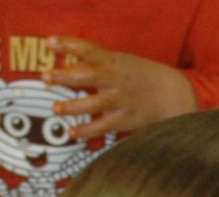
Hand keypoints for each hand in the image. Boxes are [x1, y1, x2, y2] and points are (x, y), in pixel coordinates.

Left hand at [48, 36, 196, 139]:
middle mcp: (116, 79)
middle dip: (65, 76)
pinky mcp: (126, 119)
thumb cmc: (140, 76)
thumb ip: (97, 64)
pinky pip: (103, 126)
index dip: (68, 44)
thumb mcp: (121, 62)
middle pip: (87, 75)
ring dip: (73, 106)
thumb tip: (68, 67)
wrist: (173, 94)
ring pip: (94, 103)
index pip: (88, 49)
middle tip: (46, 78)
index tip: (50, 41)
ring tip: (56, 108)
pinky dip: (87, 130)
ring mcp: (121, 100)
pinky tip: (72, 132)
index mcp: (113, 61)